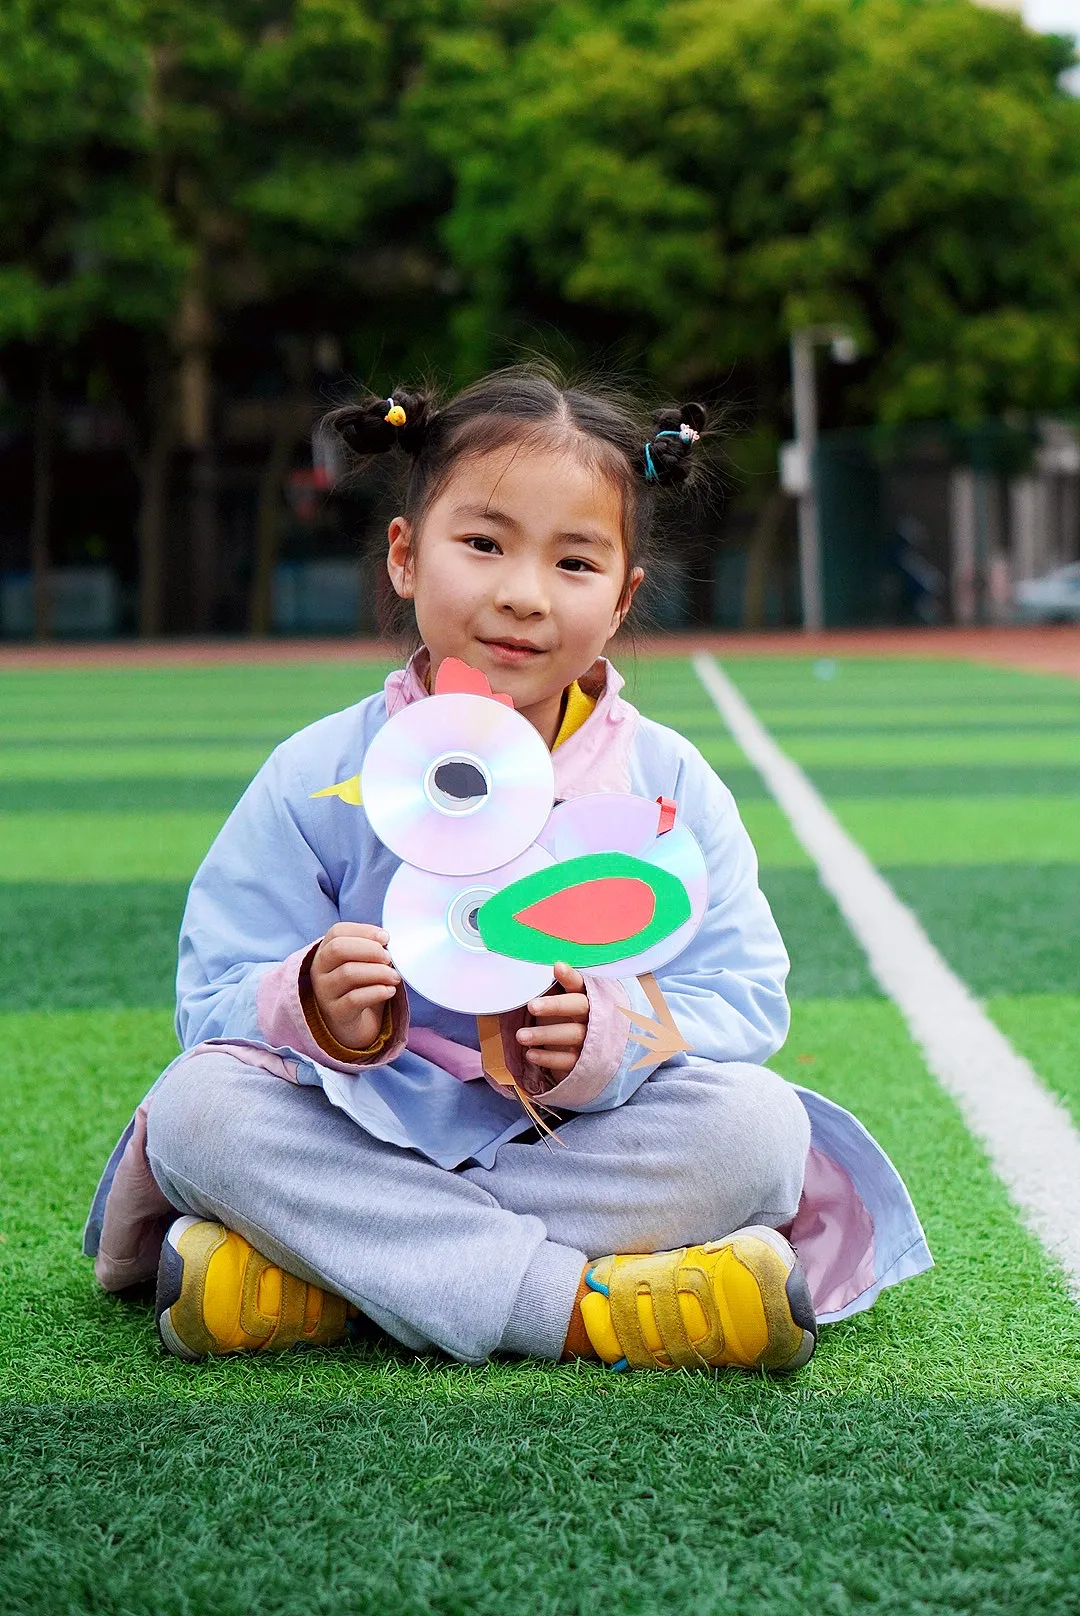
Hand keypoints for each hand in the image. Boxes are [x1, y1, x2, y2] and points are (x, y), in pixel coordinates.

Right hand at [310, 922, 400, 1051]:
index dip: (364, 931)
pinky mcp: (336, 1012)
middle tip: (389, 958)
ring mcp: (325, 992)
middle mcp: (319, 969)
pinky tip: (389, 991)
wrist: (350, 1024)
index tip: (386, 938)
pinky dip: (377, 992)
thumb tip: (387, 942)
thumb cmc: (358, 986)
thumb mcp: (359, 964)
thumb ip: (370, 950)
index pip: (337, 932)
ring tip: (395, 976)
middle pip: (339, 949)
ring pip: (349, 973)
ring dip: (378, 972)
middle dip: (370, 949)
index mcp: (325, 951)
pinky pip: (355, 999)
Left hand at [516, 961, 588, 1082]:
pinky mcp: (585, 1063)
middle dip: (556, 1005)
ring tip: (521, 1035)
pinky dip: (548, 1058)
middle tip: (531, 1006)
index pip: (580, 984)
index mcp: (586, 998)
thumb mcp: (560, 1004)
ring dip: (545, 1034)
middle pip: (579, 1007)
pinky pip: (568, 1060)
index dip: (570, 976)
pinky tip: (530, 1054)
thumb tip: (525, 976)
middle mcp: (593, 1017)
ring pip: (573, 1034)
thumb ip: (550, 991)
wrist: (583, 1057)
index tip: (557, 967)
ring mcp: (591, 1040)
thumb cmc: (565, 1022)